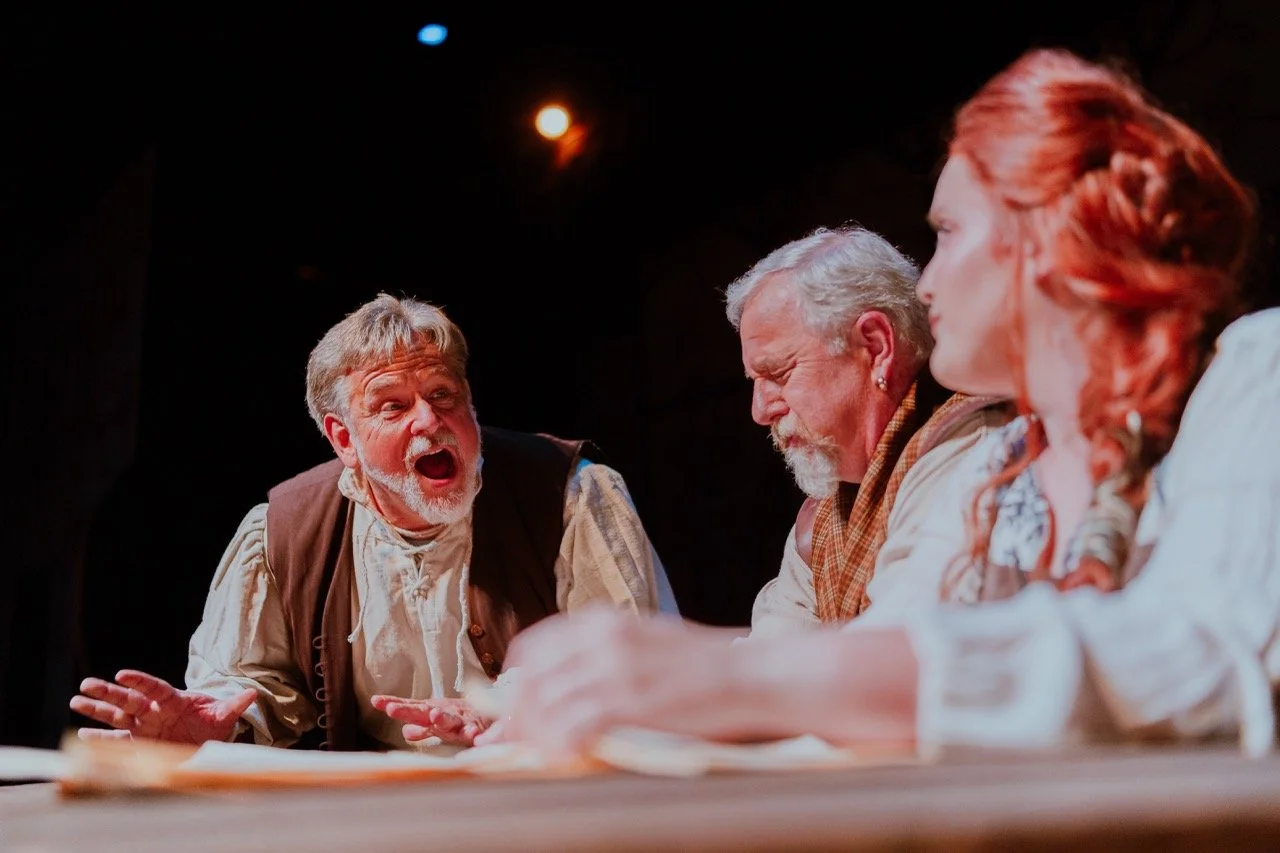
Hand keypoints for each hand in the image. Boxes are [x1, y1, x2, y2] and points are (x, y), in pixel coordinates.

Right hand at [70, 669, 256, 744]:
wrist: (207, 737)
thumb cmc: (213, 722)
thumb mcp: (224, 715)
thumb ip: (234, 706)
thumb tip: (252, 694)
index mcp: (173, 700)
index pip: (154, 688)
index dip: (139, 681)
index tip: (122, 674)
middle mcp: (154, 711)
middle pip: (128, 700)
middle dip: (108, 692)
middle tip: (87, 683)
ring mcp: (143, 726)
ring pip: (117, 717)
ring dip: (97, 710)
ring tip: (76, 700)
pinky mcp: (138, 743)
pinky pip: (117, 740)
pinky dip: (101, 738)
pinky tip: (82, 734)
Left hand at [370, 695, 491, 746]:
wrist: (490, 713)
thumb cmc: (459, 719)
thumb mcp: (438, 723)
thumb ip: (421, 727)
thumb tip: (405, 731)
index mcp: (432, 713)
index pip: (409, 708)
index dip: (394, 705)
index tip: (376, 701)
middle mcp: (443, 714)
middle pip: (423, 711)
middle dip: (408, 711)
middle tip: (392, 710)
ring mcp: (460, 721)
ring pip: (449, 719)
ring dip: (442, 718)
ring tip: (433, 716)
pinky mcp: (477, 728)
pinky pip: (475, 731)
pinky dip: (474, 732)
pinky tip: (473, 735)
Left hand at [477, 606, 750, 755]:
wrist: (749, 675)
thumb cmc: (699, 665)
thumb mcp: (642, 641)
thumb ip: (599, 655)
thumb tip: (556, 685)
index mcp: (601, 620)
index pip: (532, 646)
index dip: (513, 682)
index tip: (512, 708)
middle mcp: (601, 638)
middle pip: (531, 680)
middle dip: (514, 717)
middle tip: (512, 744)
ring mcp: (615, 670)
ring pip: (544, 706)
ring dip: (531, 736)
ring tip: (535, 756)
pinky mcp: (630, 703)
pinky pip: (572, 727)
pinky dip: (557, 746)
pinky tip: (561, 760)